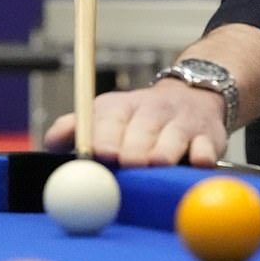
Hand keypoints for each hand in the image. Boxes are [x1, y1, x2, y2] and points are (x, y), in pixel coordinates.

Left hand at [44, 79, 228, 166]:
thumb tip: (49, 144)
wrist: (193, 96)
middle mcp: (153, 110)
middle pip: (143, 126)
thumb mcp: (104, 115)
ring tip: (157, 163)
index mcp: (122, 107)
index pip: (110, 117)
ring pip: (174, 135)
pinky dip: (202, 156)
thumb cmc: (139, 119)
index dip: (105, 134)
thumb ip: (74, 129)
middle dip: (134, 146)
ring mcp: (183, 123)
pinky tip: (197, 162)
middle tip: (128, 163)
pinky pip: (206, 147)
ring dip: (165, 151)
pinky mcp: (209, 137)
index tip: (101, 152)